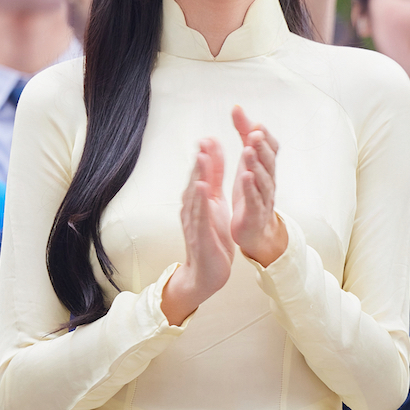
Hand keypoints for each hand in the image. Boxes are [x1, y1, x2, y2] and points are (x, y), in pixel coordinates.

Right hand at [162, 139, 234, 324]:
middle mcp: (193, 208)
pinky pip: (199, 216)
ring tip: (202, 157)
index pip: (203, 173)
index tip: (210, 137)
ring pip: (195, 195)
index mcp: (200, 199)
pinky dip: (200, 202)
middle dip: (201, 160)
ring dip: (198, 176)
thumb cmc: (211, 236)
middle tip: (204, 140)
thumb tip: (212, 154)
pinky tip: (202, 189)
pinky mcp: (199, 236)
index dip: (207, 156)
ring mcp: (194, 222)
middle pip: (196, 180)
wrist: (207, 272)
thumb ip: (213, 180)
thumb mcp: (215, 203)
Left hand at [229, 106, 286, 265]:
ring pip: (263, 179)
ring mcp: (264, 197)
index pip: (271, 147)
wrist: (254, 228)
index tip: (255, 124)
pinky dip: (251, 188)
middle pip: (268, 160)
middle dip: (261, 146)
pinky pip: (255, 200)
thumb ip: (243, 133)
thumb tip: (237, 107)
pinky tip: (245, 177)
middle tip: (254, 133)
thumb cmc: (251, 190)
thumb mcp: (247, 159)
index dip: (264, 136)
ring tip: (247, 151)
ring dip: (256, 164)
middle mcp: (268, 179)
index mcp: (266, 166)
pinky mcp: (255, 213)